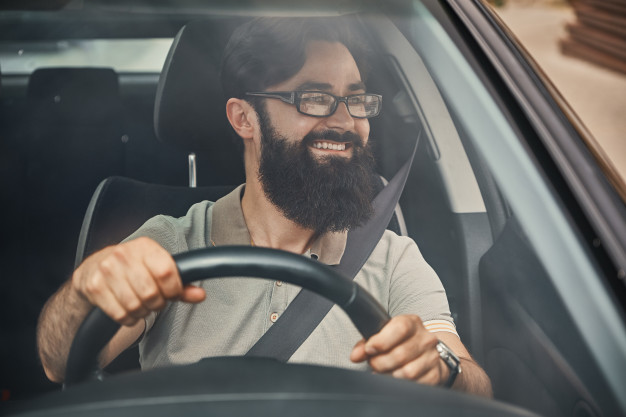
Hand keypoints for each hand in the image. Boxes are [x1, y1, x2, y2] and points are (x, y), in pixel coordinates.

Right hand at [71, 237, 205, 325]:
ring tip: (140, 303)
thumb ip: (181, 284)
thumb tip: (200, 295)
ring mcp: (107, 270)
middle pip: (151, 293)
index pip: (167, 272)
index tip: (171, 293)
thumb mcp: (158, 269)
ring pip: (135, 306)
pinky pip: (120, 314)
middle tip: (154, 300)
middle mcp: (124, 255)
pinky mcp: (94, 287)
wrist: (94, 269)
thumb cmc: (133, 269)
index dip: (173, 290)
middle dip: (157, 303)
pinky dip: (128, 318)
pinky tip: (127, 308)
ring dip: (142, 312)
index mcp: (145, 247)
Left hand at [350, 314, 446, 384]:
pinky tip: (395, 379)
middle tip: (373, 364)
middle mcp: (425, 338)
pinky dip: (401, 385)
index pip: (400, 328)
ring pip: (407, 372)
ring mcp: (432, 357)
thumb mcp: (383, 336)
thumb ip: (367, 343)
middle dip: (380, 362)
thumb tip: (355, 356)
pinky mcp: (435, 374)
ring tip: (383, 372)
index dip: (382, 341)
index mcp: (412, 323)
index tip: (369, 349)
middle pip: (401, 354)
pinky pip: (416, 384)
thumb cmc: (399, 342)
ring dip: (389, 375)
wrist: (425, 353)